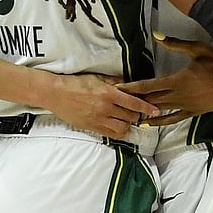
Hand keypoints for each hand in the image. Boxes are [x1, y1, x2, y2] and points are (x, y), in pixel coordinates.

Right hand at [44, 74, 160, 139]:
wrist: (56, 94)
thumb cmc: (76, 83)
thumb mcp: (97, 77)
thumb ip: (114, 82)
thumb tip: (129, 85)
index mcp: (108, 94)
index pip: (133, 103)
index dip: (146, 107)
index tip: (156, 110)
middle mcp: (105, 108)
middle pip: (130, 116)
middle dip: (136, 114)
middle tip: (136, 111)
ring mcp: (98, 119)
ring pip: (123, 128)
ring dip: (128, 124)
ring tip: (126, 119)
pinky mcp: (92, 127)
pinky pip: (111, 134)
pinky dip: (118, 132)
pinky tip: (119, 127)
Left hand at [118, 37, 212, 123]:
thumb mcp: (198, 48)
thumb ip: (176, 44)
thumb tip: (156, 35)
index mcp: (179, 79)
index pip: (149, 85)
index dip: (132, 87)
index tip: (117, 88)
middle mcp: (181, 95)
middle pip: (151, 100)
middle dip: (133, 100)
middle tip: (115, 101)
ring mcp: (188, 106)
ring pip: (161, 110)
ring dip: (144, 111)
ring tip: (127, 114)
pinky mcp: (196, 112)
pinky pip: (175, 118)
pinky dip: (161, 121)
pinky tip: (149, 123)